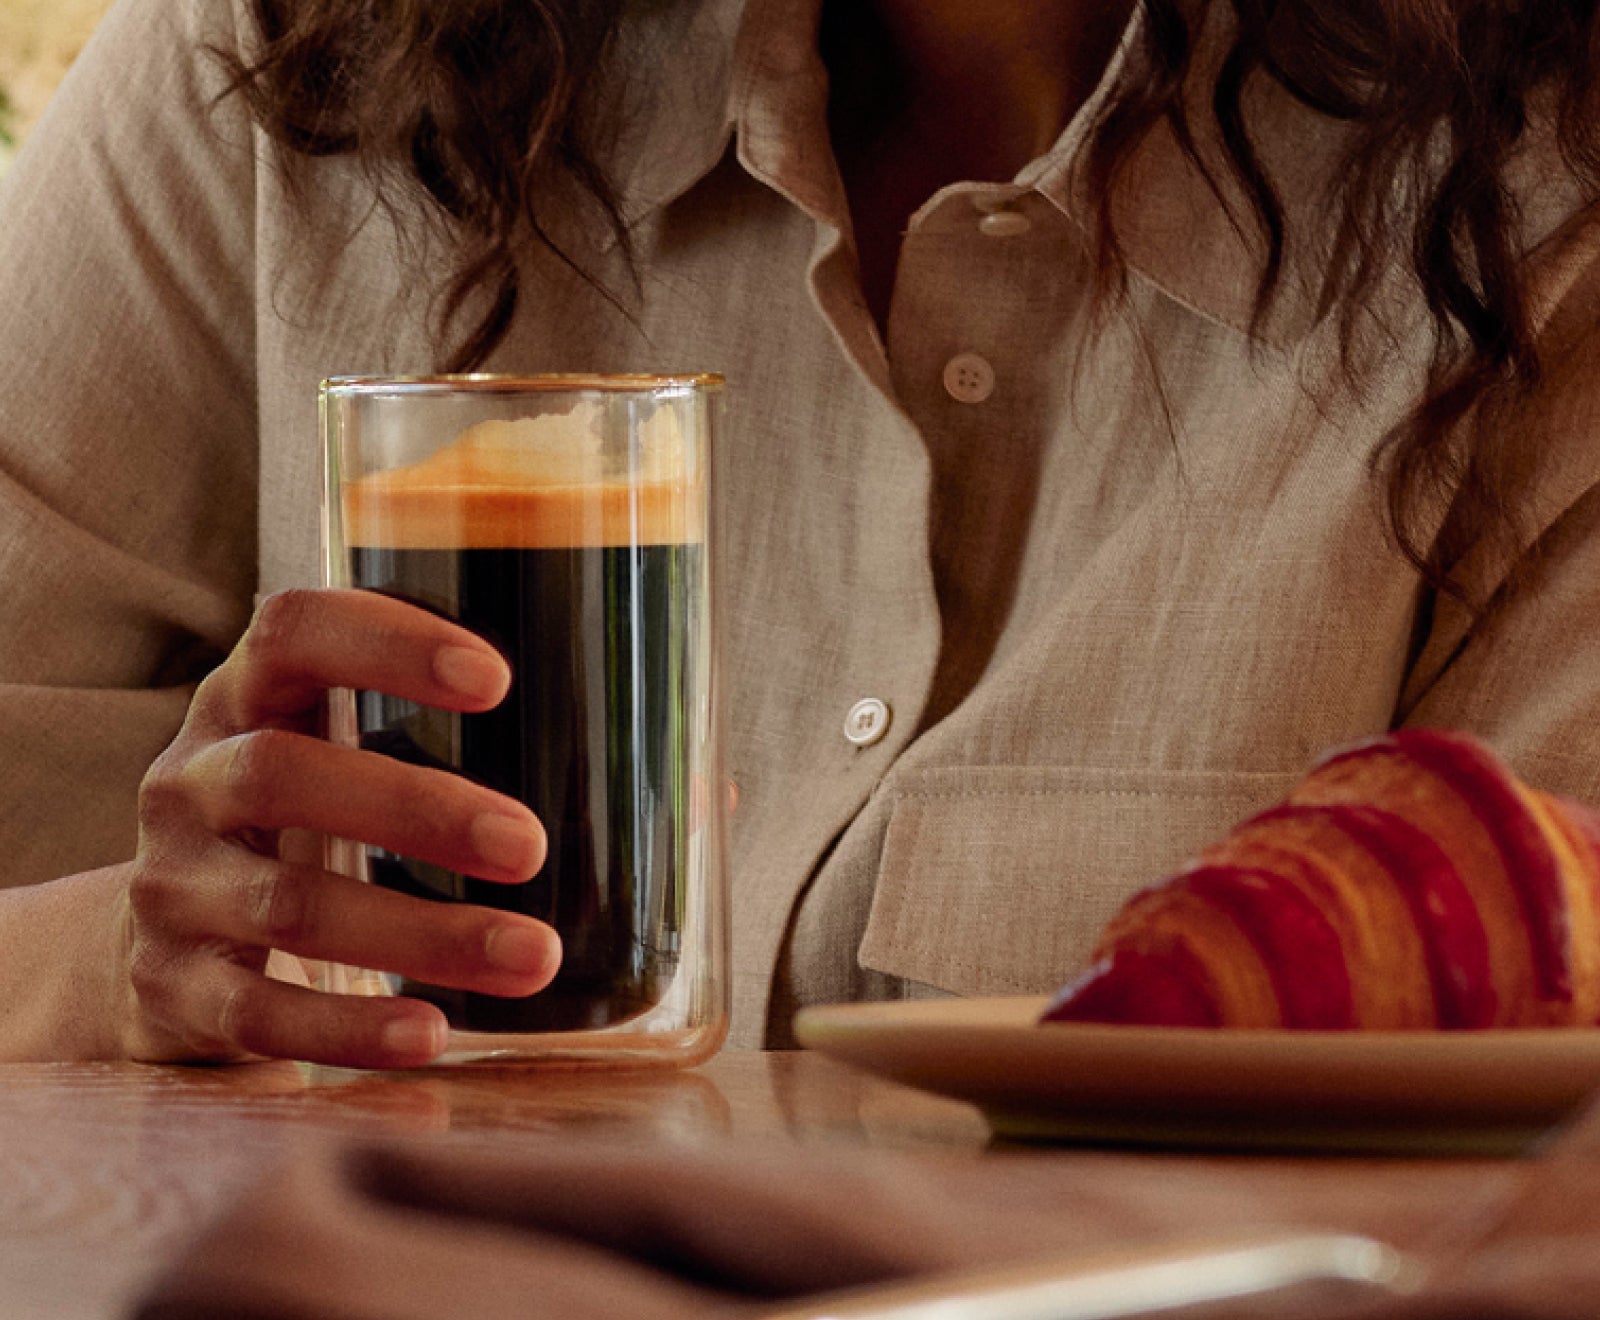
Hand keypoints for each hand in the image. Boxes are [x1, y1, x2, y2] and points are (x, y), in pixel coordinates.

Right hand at [118, 588, 558, 1067]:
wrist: (156, 951)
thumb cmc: (308, 831)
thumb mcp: (351, 763)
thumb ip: (480, 752)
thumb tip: (689, 794)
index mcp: (249, 700)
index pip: (292, 633)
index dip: (384, 642)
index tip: (495, 678)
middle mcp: (192, 780)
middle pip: (283, 773)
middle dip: (416, 808)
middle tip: (529, 846)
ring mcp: (172, 888)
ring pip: (289, 907)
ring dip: (420, 934)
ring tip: (531, 954)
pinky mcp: (173, 989)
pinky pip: (258, 1013)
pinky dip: (349, 1027)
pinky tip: (431, 1033)